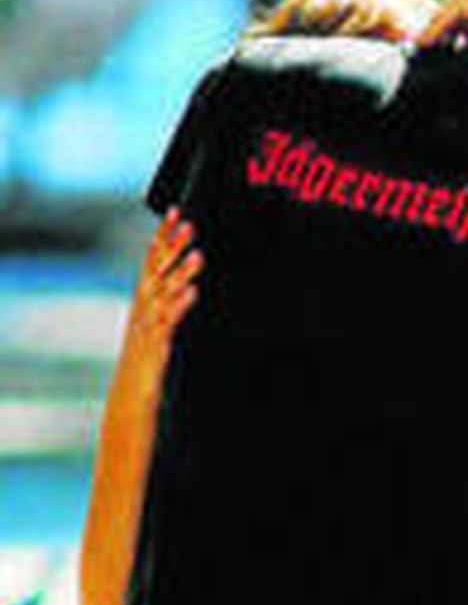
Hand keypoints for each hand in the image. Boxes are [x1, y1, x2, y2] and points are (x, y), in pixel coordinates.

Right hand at [125, 209, 201, 373]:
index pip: (152, 257)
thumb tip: (186, 279)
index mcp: (144, 297)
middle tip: (190, 224)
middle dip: (173, 245)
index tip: (175, 211)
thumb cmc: (146, 358)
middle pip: (158, 268)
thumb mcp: (159, 322)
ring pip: (165, 291)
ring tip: (198, 255)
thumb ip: (170, 300)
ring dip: (181, 272)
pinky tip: (193, 292)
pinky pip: (169, 320)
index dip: (163, 234)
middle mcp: (144, 305)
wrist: (132, 392)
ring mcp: (148, 323)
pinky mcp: (156, 342)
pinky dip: (179, 304)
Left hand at [417, 0, 467, 70]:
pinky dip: (433, 33)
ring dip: (430, 33)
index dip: (437, 30)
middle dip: (431, 31)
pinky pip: (443, 19)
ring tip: (417, 49)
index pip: (450, 11)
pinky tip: (423, 46)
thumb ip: (466, 33)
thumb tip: (442, 42)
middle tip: (414, 48)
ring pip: (441, 15)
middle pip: (443, 11)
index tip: (422, 46)